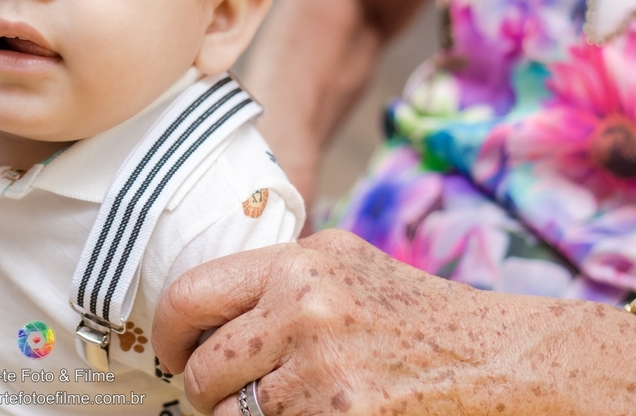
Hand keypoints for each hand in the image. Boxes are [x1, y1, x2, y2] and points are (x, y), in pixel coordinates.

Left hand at [153, 230, 518, 415]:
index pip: (188, 296)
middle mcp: (305, 309)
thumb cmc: (411, 312)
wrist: (497, 357)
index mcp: (296, 263)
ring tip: (284, 405)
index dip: (166, 335)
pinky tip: (318, 414)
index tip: (170, 355)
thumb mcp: (340, 264)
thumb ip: (270, 278)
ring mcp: (326, 368)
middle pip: (204, 370)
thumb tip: (195, 314)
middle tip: (220, 397)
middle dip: (204, 393)